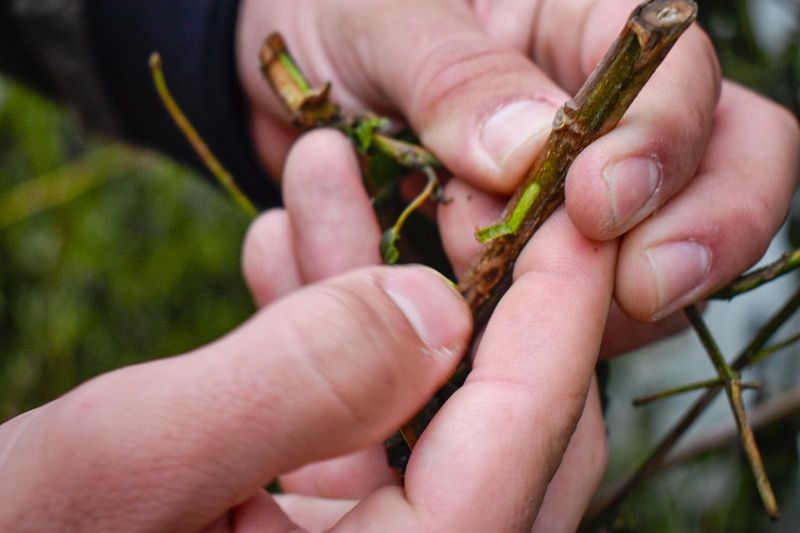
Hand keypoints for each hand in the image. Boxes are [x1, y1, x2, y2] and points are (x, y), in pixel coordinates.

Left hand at [236, 0, 798, 331]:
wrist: (280, 92)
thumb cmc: (338, 21)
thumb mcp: (381, 20)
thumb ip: (455, 75)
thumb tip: (530, 153)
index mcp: (584, 36)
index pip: (685, 86)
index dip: (664, 148)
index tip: (597, 204)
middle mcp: (603, 124)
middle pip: (724, 175)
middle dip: (698, 239)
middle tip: (638, 292)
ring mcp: (574, 209)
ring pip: (653, 265)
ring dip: (600, 305)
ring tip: (490, 298)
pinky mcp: (534, 272)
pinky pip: (571, 319)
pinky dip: (534, 336)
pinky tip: (467, 328)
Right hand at [239, 130, 614, 530]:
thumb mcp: (145, 451)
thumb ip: (300, 385)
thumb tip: (434, 306)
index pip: (523, 441)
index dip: (559, 312)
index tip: (568, 207)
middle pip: (504, 429)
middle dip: (469, 284)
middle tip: (446, 186)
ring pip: (416, 409)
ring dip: (371, 290)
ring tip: (328, 176)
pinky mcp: (307, 528)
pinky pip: (352, 424)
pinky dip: (325, 340)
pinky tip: (287, 252)